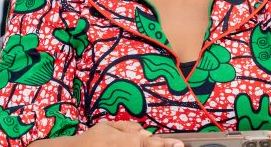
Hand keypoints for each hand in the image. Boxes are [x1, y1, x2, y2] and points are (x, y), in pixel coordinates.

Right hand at [31, 120, 182, 146]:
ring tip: (132, 142)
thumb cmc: (91, 139)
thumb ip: (128, 128)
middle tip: (159, 144)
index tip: (179, 145)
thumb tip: (147, 133)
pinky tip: (123, 144)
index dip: (168, 145)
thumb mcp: (108, 126)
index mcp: (130, 142)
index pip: (154, 144)